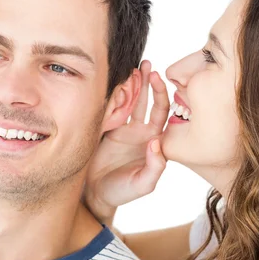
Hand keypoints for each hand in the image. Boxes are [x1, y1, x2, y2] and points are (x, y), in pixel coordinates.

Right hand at [84, 60, 169, 224]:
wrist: (96, 194)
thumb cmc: (123, 191)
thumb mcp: (143, 184)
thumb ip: (155, 167)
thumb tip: (156, 143)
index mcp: (154, 141)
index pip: (162, 112)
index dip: (161, 95)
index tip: (158, 80)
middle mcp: (141, 132)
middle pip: (147, 102)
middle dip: (148, 82)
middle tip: (147, 65)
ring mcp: (124, 129)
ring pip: (129, 102)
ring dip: (132, 84)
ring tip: (132, 67)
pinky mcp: (107, 129)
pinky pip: (112, 109)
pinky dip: (114, 95)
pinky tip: (116, 81)